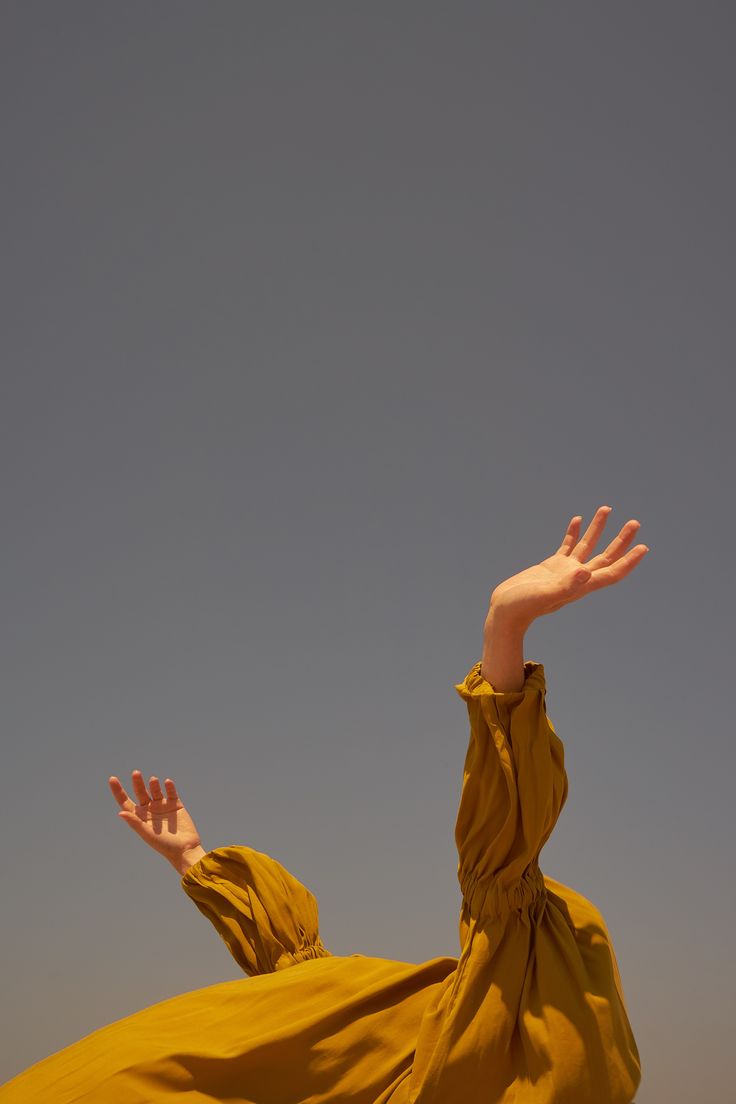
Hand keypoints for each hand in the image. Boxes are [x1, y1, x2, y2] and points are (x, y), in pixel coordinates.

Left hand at [108, 771, 205, 874]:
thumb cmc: (163, 845)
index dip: (118, 791)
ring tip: (153, 780)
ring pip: (155, 790)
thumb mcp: (147, 834)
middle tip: (135, 773)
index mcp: (139, 817)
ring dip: (153, 784)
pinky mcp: (176, 804)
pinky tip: (167, 782)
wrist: (185, 849)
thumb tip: (120, 812)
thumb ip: (135, 822)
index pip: (125, 801)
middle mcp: (149, 810)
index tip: (112, 779)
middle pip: (140, 792)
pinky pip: (171, 792)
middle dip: (137, 782)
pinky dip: (169, 786)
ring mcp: (163, 806)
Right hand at [487, 505, 648, 630]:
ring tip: (606, 508)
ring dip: (598, 528)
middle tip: (635, 523)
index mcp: (581, 586)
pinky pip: (568, 546)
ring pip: (588, 546)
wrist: (505, 610)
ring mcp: (565, 571)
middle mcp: (578, 578)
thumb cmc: (523, 606)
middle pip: (607, 557)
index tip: (643, 547)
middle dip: (622, 540)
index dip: (629, 561)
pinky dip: (574, 532)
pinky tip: (578, 519)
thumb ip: (565, 586)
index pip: (612, 572)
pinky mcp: (551, 566)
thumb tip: (584, 573)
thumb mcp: (545, 595)